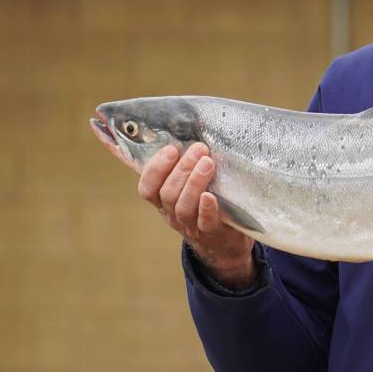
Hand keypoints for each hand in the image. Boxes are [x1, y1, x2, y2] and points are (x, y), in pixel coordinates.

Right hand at [137, 142, 256, 288]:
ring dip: (194, 182)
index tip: (170, 148)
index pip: (147, 187)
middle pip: (167, 194)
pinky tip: (210, 196)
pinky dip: (206, 209)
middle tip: (199, 148)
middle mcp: (172, 214)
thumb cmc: (204, 203)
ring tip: (208, 162)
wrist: (225, 244)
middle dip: (181, 169)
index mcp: (163, 201)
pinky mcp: (213, 233)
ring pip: (183, 206)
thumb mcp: (187, 186)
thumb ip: (178, 165)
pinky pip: (205, 222)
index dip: (155, 168)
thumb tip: (163, 129)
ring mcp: (191, 225)